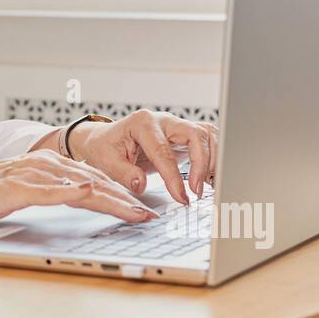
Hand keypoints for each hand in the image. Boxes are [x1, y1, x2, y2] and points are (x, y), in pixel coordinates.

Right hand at [0, 150, 160, 227]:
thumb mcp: (25, 192)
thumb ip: (50, 193)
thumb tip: (78, 199)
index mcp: (49, 166)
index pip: (94, 180)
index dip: (122, 194)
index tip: (144, 209)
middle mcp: (46, 165)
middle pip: (95, 183)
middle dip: (127, 200)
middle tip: (152, 215)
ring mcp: (33, 175)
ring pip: (80, 186)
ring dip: (112, 199)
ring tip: (136, 212)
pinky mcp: (18, 188)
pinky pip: (49, 191)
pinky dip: (71, 192)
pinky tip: (89, 193)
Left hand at [70, 110, 218, 204]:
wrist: (106, 140)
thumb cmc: (105, 149)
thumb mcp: (106, 162)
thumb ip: (123, 173)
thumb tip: (141, 184)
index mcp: (143, 123)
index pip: (164, 150)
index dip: (174, 176)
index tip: (181, 197)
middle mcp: (163, 120)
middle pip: (195, 134)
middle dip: (201, 164)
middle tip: (196, 191)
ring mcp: (175, 126)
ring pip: (206, 135)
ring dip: (211, 160)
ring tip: (205, 186)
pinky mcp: (183, 135)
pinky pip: (207, 141)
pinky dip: (213, 157)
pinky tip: (210, 177)